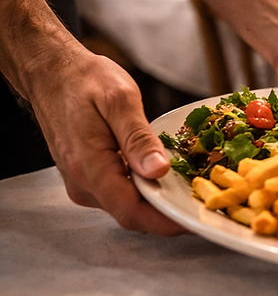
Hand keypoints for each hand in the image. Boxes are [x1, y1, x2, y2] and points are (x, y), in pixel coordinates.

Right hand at [28, 48, 185, 234]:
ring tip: (194, 190)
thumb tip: (158, 171)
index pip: (131, 213)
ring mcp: (84, 183)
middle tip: (207, 202)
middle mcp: (83, 184)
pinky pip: (121, 193)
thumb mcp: (118, 100)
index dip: (166, 222)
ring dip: (159, 202)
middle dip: (169, 214)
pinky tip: (168, 177)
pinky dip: (146, 190)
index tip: (198, 218)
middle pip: (132, 214)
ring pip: (127, 205)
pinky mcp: (88, 177)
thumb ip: (138, 138)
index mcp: (90, 168)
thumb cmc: (85, 81)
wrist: (52, 73)